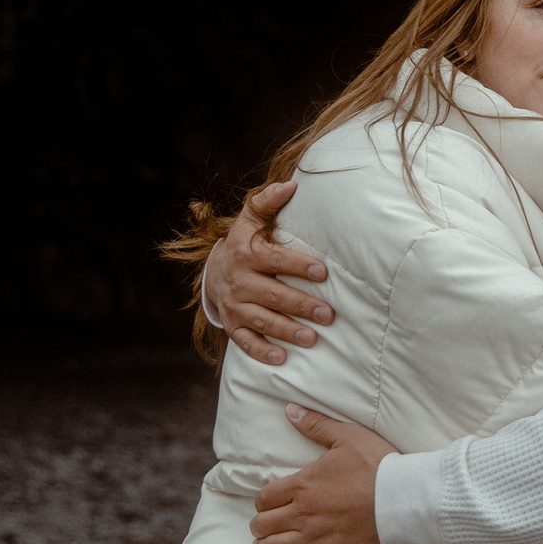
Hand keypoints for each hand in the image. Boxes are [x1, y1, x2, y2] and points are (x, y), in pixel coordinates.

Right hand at [207, 180, 332, 364]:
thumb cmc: (244, 242)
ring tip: (312, 338)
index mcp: (246, 253)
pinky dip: (262, 352)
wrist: (214, 271)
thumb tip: (292, 185)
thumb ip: (268, 202)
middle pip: (273, 295)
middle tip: (328, 314)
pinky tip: (283, 358)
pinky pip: (246, 342)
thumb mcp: (250, 219)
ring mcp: (234, 306)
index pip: (275, 259)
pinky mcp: (232, 325)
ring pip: (262, 321)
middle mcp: (239, 281)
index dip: (299, 266)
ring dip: (288, 331)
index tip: (323, 272)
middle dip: (301, 305)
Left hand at [249, 405, 396, 543]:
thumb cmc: (378, 466)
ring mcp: (314, 540)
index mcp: (302, 485)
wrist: (405, 500)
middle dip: (259, 525)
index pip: (264, 497)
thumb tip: (290, 410)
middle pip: (263, 524)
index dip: (262, 501)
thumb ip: (316, 425)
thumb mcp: (348, 437)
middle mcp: (302, 514)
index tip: (268, 503)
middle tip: (264, 525)